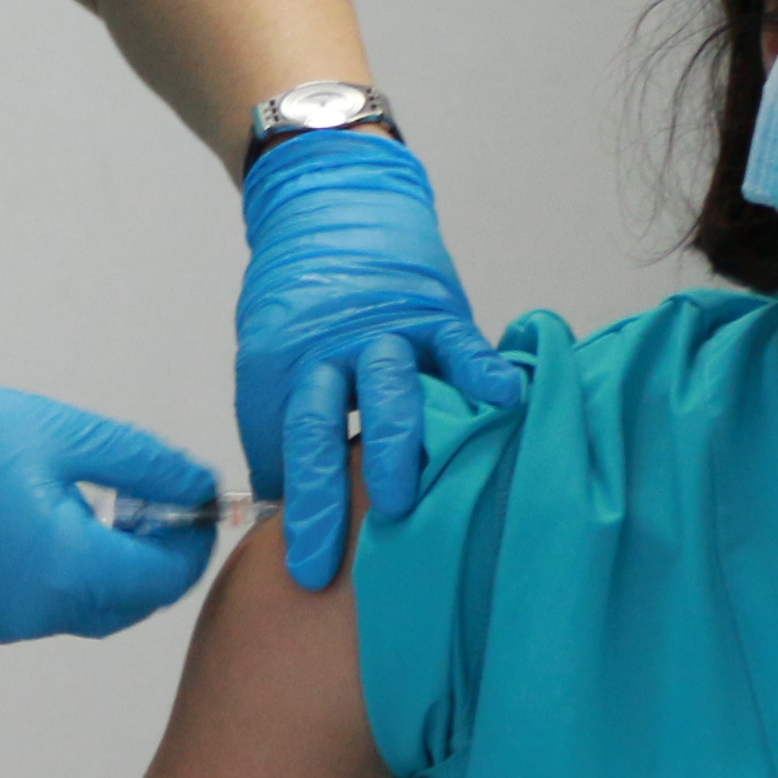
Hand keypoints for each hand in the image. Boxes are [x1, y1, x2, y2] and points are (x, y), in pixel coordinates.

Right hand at [0, 371, 219, 642]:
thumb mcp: (64, 435)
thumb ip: (145, 466)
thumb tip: (199, 486)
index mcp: (68, 570)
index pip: (165, 578)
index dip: (194, 541)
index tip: (199, 500)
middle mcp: (40, 613)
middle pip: (132, 604)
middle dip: (158, 558)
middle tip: (163, 501)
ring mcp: (5, 621)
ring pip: (91, 609)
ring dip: (116, 566)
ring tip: (111, 501)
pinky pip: (48, 606)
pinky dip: (72, 573)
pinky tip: (60, 518)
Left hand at [231, 130, 522, 573]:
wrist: (330, 203)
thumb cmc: (304, 304)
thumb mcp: (274, 363)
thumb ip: (285, 435)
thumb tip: (290, 522)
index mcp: (284, 369)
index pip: (283, 449)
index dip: (295, 511)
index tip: (301, 575)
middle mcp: (329, 350)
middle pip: (318, 425)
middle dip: (324, 496)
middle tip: (327, 561)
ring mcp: (384, 329)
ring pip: (387, 388)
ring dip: (394, 445)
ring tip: (404, 501)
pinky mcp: (434, 309)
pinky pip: (458, 344)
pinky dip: (480, 370)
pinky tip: (503, 400)